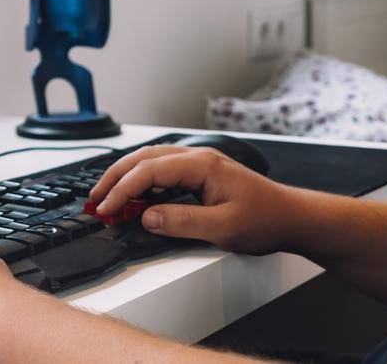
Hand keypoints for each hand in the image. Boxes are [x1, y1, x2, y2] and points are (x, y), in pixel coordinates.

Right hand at [87, 144, 306, 254]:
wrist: (292, 216)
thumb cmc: (265, 219)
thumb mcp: (223, 228)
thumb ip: (182, 222)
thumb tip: (146, 217)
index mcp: (202, 165)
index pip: (149, 170)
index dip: (122, 189)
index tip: (105, 207)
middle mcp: (198, 158)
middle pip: (145, 158)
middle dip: (115, 177)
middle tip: (94, 198)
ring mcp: (200, 163)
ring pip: (152, 160)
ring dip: (127, 176)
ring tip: (107, 195)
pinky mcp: (202, 173)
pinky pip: (164, 169)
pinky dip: (143, 179)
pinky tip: (135, 195)